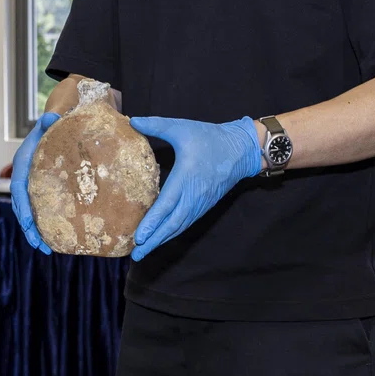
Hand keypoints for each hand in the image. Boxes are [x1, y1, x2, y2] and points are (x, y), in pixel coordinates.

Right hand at [10, 112, 60, 252]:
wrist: (48, 131)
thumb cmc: (48, 129)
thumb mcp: (47, 125)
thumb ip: (48, 121)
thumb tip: (52, 116)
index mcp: (22, 167)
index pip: (19, 191)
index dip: (23, 210)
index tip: (30, 226)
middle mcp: (22, 179)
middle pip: (21, 209)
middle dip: (29, 229)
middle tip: (40, 246)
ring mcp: (29, 188)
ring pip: (27, 214)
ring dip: (34, 233)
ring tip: (45, 249)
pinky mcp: (37, 193)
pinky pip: (36, 213)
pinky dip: (41, 227)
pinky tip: (52, 240)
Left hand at [128, 116, 263, 259]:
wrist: (241, 149)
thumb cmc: (210, 138)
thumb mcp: (182, 127)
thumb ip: (156, 125)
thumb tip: (133, 121)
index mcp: (186, 177)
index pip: (166, 205)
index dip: (152, 223)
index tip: (139, 237)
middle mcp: (193, 195)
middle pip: (172, 224)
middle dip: (154, 240)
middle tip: (136, 255)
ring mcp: (200, 203)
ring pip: (180, 226)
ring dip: (162, 240)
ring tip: (145, 252)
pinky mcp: (205, 205)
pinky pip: (187, 222)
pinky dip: (173, 233)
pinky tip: (162, 238)